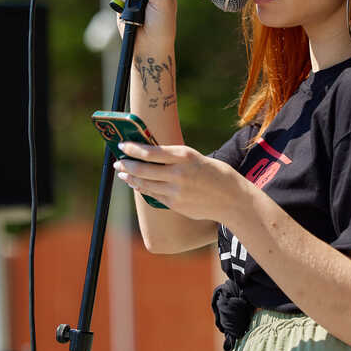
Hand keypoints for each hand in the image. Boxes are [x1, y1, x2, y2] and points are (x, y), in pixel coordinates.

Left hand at [114, 141, 251, 222]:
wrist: (232, 199)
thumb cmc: (215, 173)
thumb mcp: (196, 158)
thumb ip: (174, 158)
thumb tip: (149, 156)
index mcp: (185, 156)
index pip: (150, 151)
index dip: (132, 149)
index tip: (122, 145)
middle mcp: (178, 173)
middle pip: (143, 169)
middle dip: (127, 165)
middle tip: (118, 162)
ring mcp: (175, 191)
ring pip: (145, 183)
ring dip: (131, 178)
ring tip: (123, 173)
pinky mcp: (175, 204)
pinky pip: (153, 195)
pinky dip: (143, 188)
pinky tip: (137, 185)